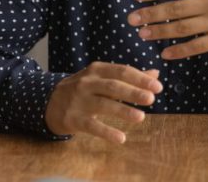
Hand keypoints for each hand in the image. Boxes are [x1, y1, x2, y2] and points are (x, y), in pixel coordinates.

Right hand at [45, 62, 161, 143]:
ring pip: (103, 104)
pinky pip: (92, 126)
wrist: (49, 102)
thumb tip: (155, 73)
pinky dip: (107, 132)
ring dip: (123, 110)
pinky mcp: (74, 119)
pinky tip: (121, 138)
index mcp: (96, 70)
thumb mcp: (101, 78)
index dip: (140, 78)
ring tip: (141, 117)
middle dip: (133, 92)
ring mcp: (79, 101)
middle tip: (151, 99)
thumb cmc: (83, 89)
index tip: (158, 86)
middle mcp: (87, 83)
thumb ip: (127, 77)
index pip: (121, 71)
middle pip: (113, 86)